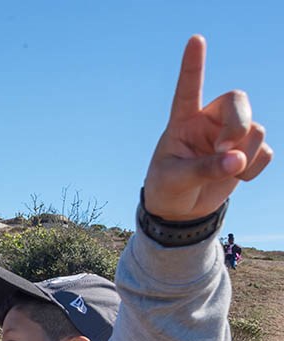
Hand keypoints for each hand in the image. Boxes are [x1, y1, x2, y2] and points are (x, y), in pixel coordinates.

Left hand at [143, 35, 271, 220]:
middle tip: (227, 148)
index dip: (193, 65)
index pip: (189, 88)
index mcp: (183, 121)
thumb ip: (203, 169)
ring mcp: (229, 135)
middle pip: (237, 101)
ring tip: (229, 171)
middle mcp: (208, 122)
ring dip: (247, 152)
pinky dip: (256, 166)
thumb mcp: (176, 180)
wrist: (180, 210)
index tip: (196, 39)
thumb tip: (237, 160)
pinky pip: (264, 151)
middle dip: (239, 123)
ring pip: (255, 128)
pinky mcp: (245, 152)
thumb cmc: (168, 188)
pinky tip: (240, 178)